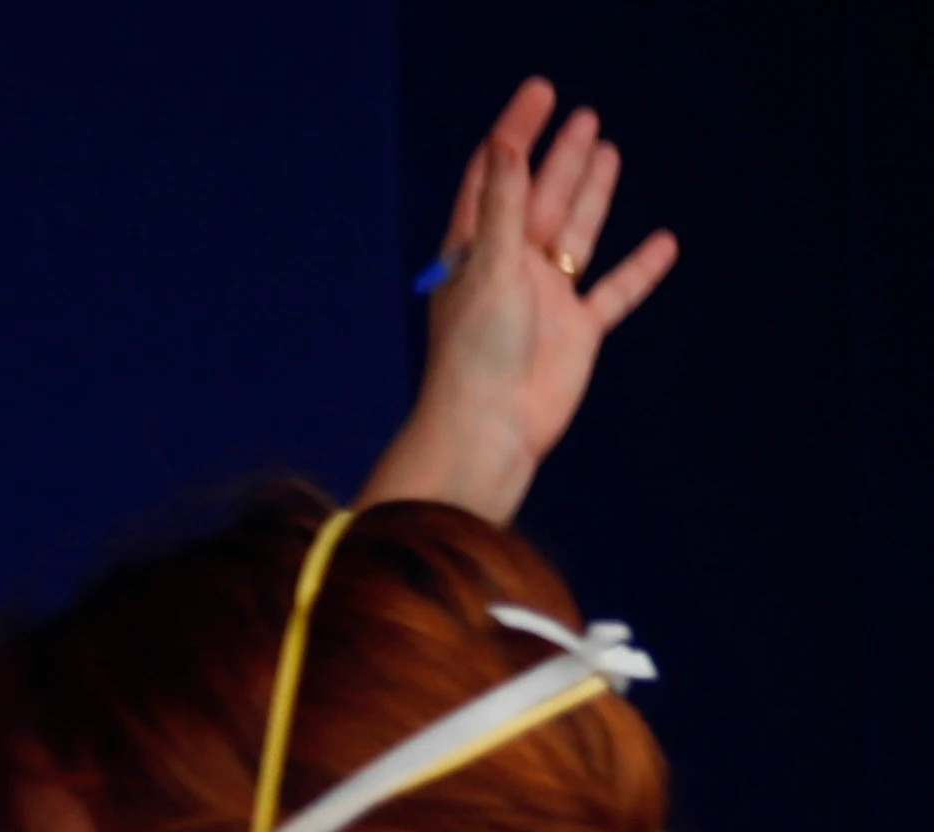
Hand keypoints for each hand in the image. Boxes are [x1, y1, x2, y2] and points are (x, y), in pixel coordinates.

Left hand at [377, 78, 677, 519]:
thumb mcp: (490, 268)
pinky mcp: (577, 332)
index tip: (539, 95)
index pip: (495, 179)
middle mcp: (510, 271)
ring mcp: (546, 300)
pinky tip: (663, 242)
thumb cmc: (476, 354)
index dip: (515, 135)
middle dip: (559, 157)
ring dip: (591, 194)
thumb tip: (506, 146)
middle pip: (539, 199)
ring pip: (576, 234)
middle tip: (582, 115)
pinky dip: (639, 269)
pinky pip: (615, 292)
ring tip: (607, 150)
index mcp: (475, 252)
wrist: (492, 430)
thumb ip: (502, 208)